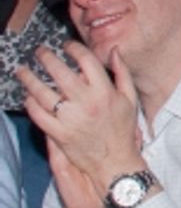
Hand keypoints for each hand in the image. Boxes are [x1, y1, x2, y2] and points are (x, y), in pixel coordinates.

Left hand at [20, 44, 143, 192]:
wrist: (114, 161)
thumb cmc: (123, 129)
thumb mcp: (130, 99)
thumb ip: (122, 73)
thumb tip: (114, 51)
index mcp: (105, 92)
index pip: (86, 61)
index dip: (73, 48)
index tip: (67, 46)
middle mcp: (86, 103)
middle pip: (60, 72)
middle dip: (46, 57)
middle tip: (40, 52)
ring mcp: (71, 119)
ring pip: (43, 93)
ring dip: (29, 79)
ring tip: (22, 71)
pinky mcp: (59, 134)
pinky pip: (38, 114)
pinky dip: (30, 103)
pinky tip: (27, 96)